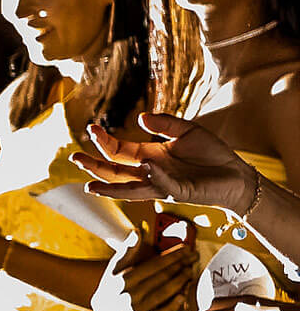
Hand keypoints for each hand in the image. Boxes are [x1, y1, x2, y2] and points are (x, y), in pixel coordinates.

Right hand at [74, 112, 256, 213]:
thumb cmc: (212, 155)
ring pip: (128, 189)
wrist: (236, 174)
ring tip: (89, 186)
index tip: (91, 128)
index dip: (103, 141)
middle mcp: (149, 173)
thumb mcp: (187, 131)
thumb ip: (165, 123)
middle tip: (74, 159)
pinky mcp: (178, 192)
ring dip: (109, 187)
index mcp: (148, 157)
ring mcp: (161, 185)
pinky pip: (161, 184)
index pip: (118, 151)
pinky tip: (145, 166)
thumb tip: (140, 118)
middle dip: (94, 166)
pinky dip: (153, 176)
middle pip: (114, 172)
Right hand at [94, 215, 198, 310]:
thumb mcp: (116, 265)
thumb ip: (129, 249)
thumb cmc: (113, 284)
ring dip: (181, 281)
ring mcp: (137, 309)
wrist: (105, 310)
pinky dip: (174, 304)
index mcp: (123, 280)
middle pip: (162, 278)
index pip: (154, 265)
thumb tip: (138, 230)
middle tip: (193, 257)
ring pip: (165, 293)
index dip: (172, 256)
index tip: (186, 248)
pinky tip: (183, 294)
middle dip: (180, 265)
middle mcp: (129, 295)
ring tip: (190, 271)